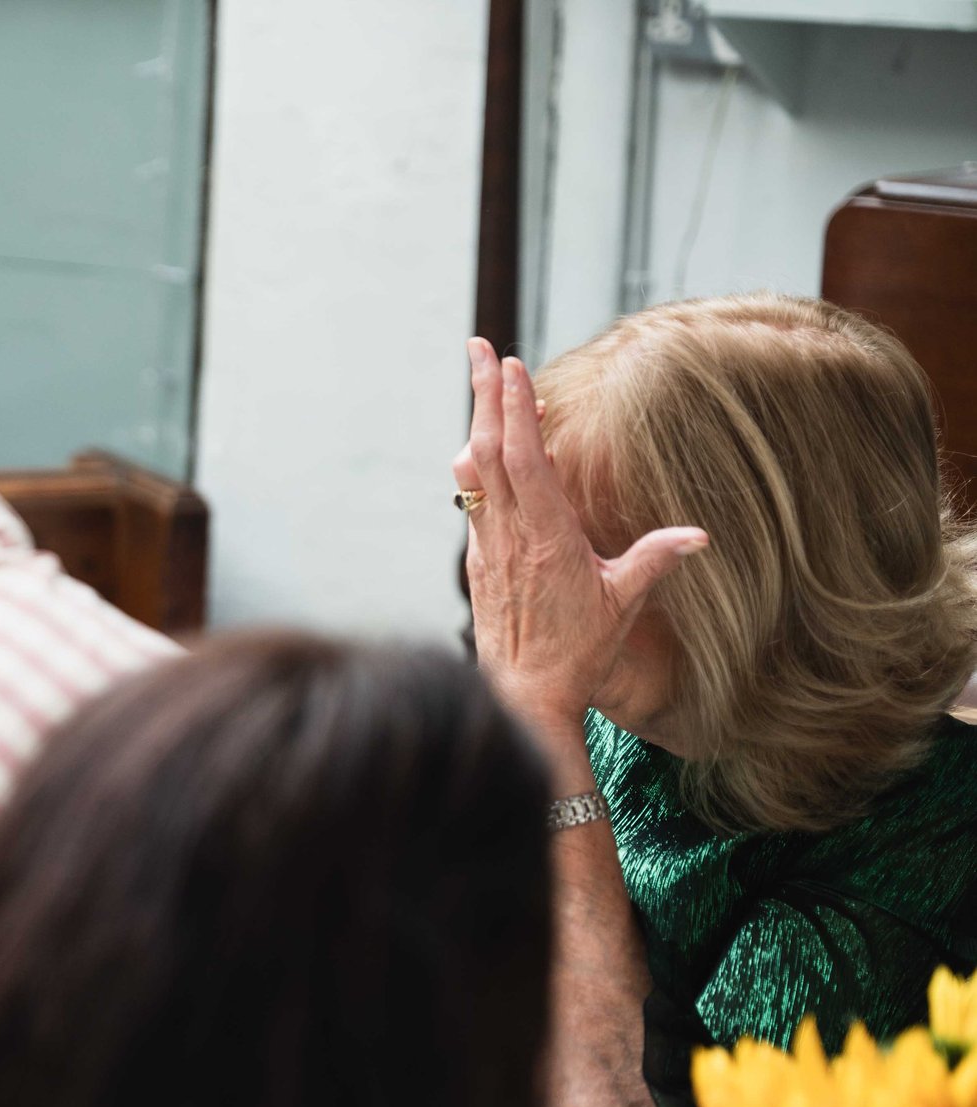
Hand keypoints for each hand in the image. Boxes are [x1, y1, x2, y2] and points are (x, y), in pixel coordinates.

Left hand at [456, 339, 705, 735]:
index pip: (525, 459)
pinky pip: (474, 499)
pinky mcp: (477, 560)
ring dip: (478, 422)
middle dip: (482, 394)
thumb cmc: (577, 653)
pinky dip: (479, 464)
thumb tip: (701, 534)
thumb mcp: (624, 604)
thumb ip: (657, 560)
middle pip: (487, 450)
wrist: (522, 694)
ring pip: (473, 471)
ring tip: (481, 380)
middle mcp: (508, 534)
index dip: (514, 409)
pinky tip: (483, 446)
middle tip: (476, 345)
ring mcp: (486, 545)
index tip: (509, 364)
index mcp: (546, 536)